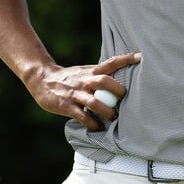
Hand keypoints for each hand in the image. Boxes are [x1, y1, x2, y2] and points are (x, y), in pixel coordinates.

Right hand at [26, 52, 140, 129]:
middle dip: (117, 91)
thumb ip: (99, 76)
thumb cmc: (69, 79)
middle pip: (104, 81)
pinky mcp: (66, 106)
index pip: (111, 62)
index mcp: (91, 71)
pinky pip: (82, 116)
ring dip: (107, 111)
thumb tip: (121, 84)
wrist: (42, 79)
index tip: (141, 57)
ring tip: (113, 117)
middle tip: (124, 98)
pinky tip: (98, 127)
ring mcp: (75, 94)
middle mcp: (85, 81)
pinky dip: (92, 123)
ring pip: (94, 102)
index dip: (126, 59)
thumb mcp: (84, 72)